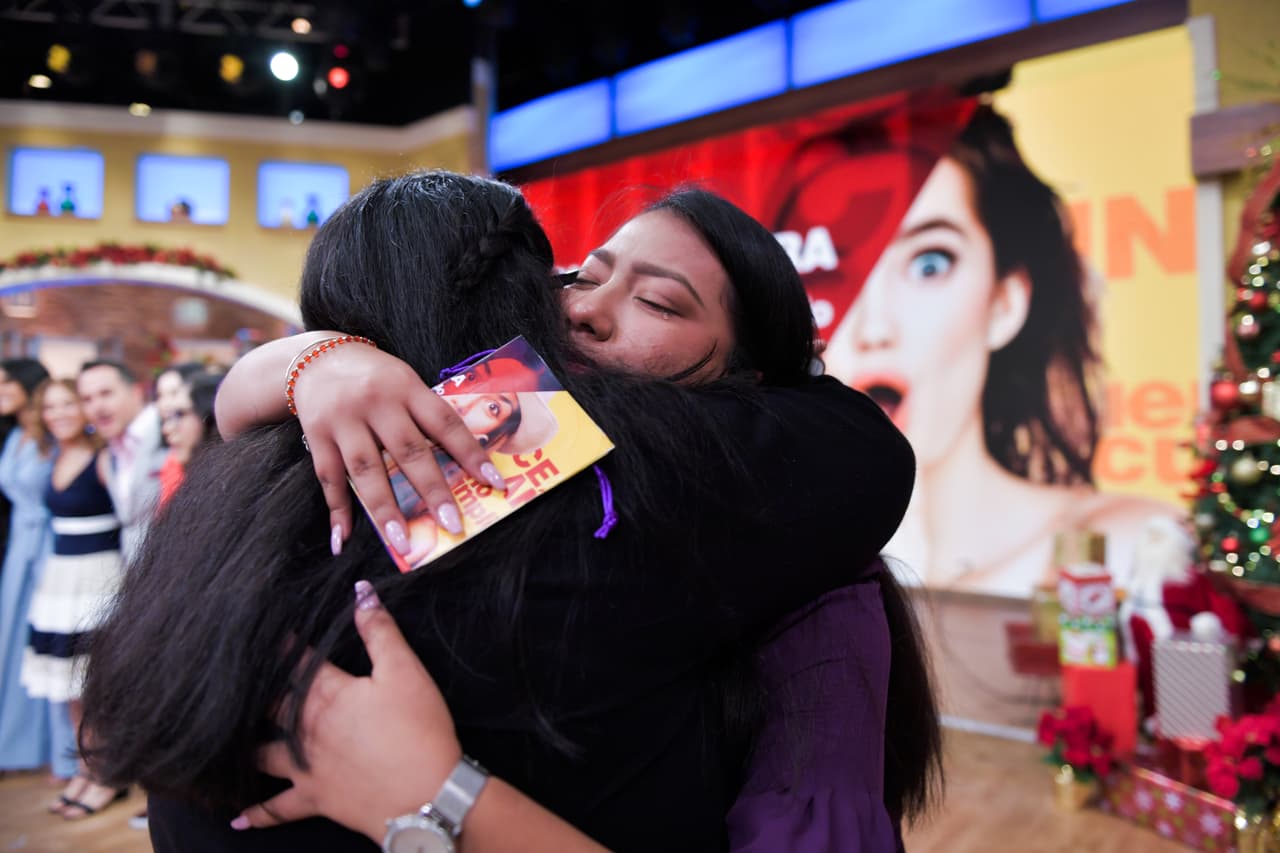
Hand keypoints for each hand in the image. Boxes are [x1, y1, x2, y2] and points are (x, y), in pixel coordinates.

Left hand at [233, 581, 462, 841]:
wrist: (426, 796)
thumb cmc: (418, 731)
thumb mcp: (406, 671)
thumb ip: (380, 631)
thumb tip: (360, 590)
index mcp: (327, 694)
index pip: (295, 662)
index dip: (280, 643)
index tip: (260, 627)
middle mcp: (305, 730)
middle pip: (268, 703)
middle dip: (252, 686)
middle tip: (229, 673)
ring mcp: (305, 767)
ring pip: (260, 752)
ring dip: (241, 744)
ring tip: (219, 739)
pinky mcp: (314, 799)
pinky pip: (277, 809)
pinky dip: (255, 814)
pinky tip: (236, 818)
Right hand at [290, 342, 506, 552]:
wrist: (317, 356)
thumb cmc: (375, 377)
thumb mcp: (405, 383)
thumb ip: (425, 416)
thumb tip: (460, 464)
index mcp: (406, 387)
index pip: (446, 424)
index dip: (472, 454)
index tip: (494, 484)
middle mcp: (376, 402)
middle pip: (409, 451)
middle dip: (433, 492)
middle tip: (453, 525)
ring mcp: (343, 419)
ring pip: (367, 469)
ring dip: (385, 510)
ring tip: (402, 542)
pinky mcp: (316, 434)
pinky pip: (329, 476)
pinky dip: (337, 509)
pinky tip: (345, 538)